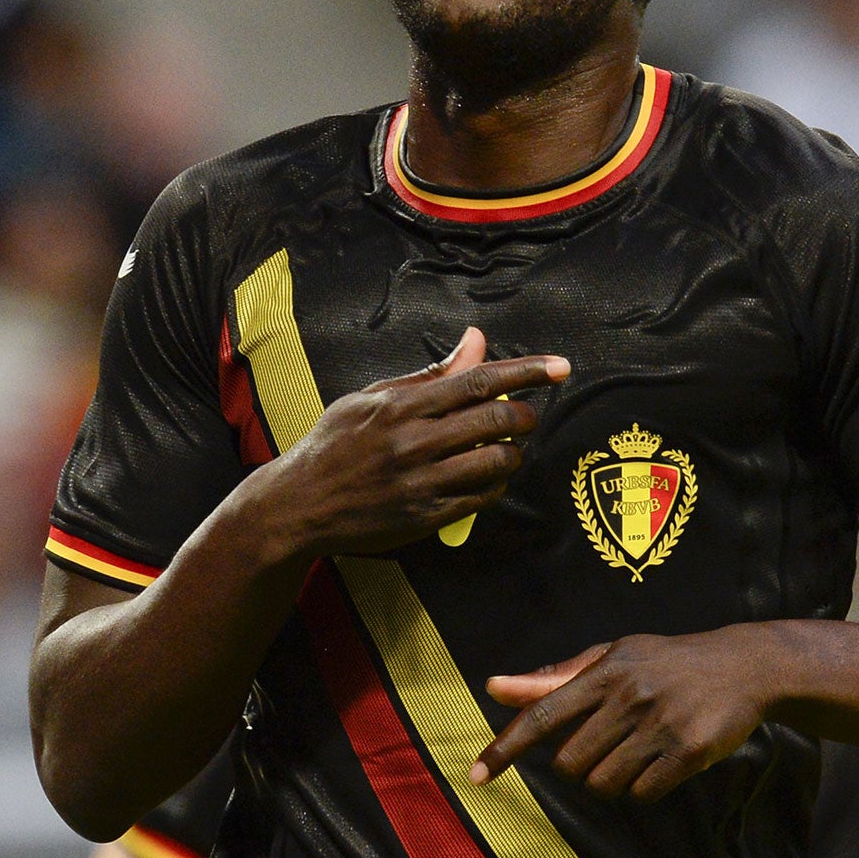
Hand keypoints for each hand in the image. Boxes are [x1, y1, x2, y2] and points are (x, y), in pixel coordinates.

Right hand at [257, 327, 567, 559]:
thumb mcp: (371, 398)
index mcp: (401, 406)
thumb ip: (428, 374)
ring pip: (495, 462)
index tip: (560, 366)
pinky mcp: (425, 517)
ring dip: (513, 452)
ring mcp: (421, 482)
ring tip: (506, 447)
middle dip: (525, 414)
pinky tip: (487, 476)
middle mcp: (414, 442)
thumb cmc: (334, 444)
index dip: (525, 371)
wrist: (298, 505)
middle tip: (529, 414)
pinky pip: (481, 497)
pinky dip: (494, 484)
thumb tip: (475, 340)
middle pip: (494, 420)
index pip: (477, 380)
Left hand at [470, 627, 778, 799]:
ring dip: (610, 781)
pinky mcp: (689, 752)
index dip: (506, 747)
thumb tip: (494, 687)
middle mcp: (628, 696)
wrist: (745, 667)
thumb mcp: (614, 657)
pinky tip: (660, 764)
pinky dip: (643, 788)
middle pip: (570, 763)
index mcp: (604, 671)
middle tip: (606, 747)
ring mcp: (660, 725)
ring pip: (603, 783)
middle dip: (578, 766)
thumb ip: (555, 679)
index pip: (542, 713)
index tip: (476, 777)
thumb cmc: (665, 663)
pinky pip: (642, 794)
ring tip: (635, 753)